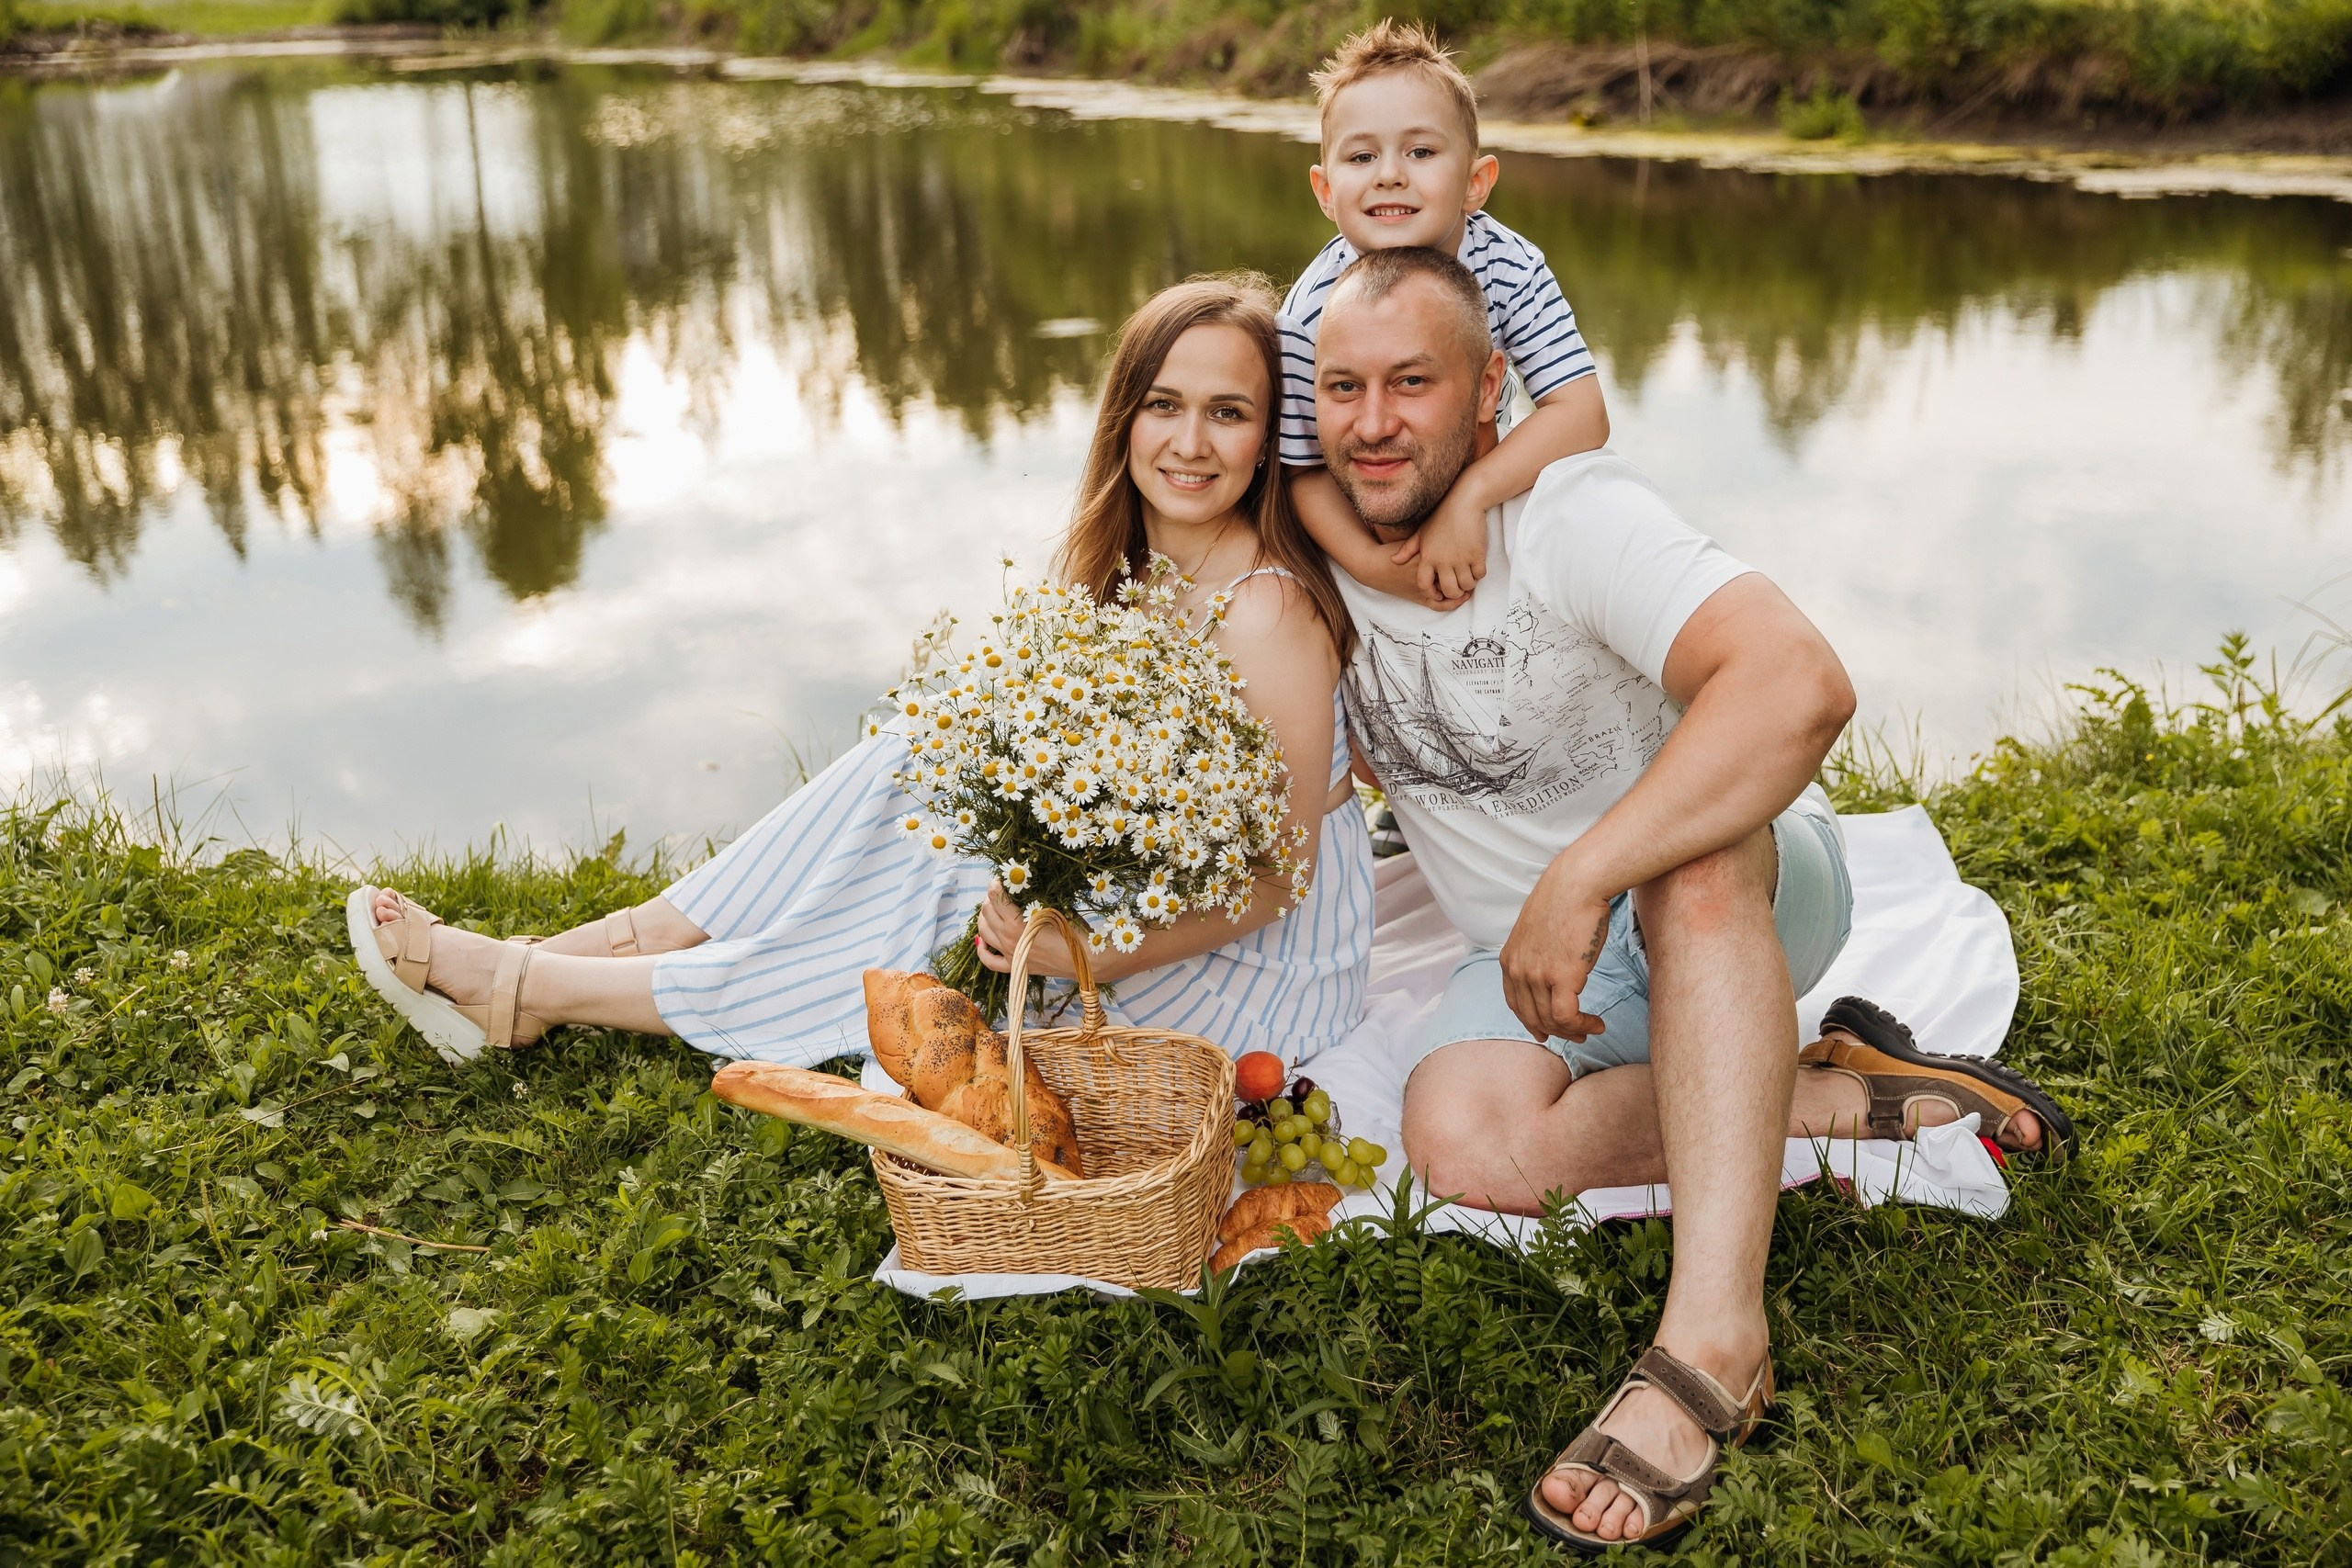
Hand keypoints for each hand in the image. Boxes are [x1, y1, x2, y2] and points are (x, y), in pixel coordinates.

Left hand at [973, 881, 1077, 978]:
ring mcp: (1010, 954)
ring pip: (984, 933)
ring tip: (991, 909)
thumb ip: (1033, 899)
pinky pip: (989, 961)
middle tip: (998, 891)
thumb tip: (1021, 887)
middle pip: (987, 913)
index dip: (996, 885)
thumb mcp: (1053, 908)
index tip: (999, 878)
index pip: (997, 899)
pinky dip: (982, 950)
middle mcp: (1008, 939)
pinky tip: (981, 941)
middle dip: (990, 899)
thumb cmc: (1073, 931)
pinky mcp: (1015, 966)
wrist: (1085, 959)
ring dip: (984, 918)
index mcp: (1016, 923)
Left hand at [1411, 486, 1489, 608]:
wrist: (1463, 501)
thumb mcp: (1421, 532)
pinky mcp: (1476, 554)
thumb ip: (1408, 549)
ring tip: (1468, 577)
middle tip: (1459, 587)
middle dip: (1455, 592)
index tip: (1439, 593)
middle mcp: (1443, 561)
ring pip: (1467, 585)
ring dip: (1469, 583)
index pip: (1425, 585)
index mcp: (1427, 557)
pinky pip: (1480, 574)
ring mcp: (1460, 558)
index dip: (1432, 593)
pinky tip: (1476, 567)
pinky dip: (1479, 573)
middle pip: (1449, 590)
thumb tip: (1393, 560)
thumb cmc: (1441, 516)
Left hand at [1498, 865, 1613, 1042]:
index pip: (1515, 1004)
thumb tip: (1551, 967)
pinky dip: (1582, 1025)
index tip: (1545, 1031)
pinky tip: (1597, 1023)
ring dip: (1574, 1030)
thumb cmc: (1564, 901)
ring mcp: (1537, 975)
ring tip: (1592, 1028)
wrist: (1576, 884)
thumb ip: (1537, 952)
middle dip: (1555, 1032)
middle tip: (1576, 1035)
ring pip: (1551, 1020)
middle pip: (1532, 1017)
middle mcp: (1518, 970)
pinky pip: (1566, 1017)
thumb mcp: (1538, 930)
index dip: (1530, 1022)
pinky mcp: (1561, 977)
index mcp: (1509, 960)